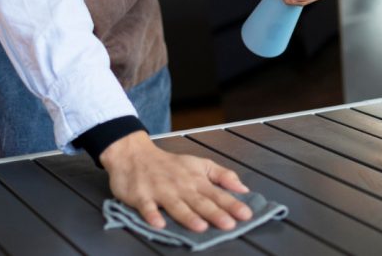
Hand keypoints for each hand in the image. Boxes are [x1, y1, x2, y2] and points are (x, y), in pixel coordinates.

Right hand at [100, 131, 251, 231]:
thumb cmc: (170, 164)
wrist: (135, 154)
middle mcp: (181, 186)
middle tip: (229, 224)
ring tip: (201, 226)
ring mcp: (161, 190)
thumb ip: (222, 176)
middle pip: (200, 202)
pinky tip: (158, 224)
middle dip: (215, 213)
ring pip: (176, 205)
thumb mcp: (200, 164)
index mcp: (196, 179)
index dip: (232, 204)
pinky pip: (147, 207)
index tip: (246, 214)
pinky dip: (152, 215)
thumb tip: (243, 189)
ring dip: (188, 216)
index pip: (217, 193)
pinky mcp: (141, 195)